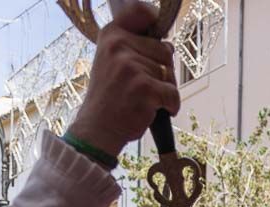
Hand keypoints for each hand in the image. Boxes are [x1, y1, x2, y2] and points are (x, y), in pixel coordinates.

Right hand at [67, 2, 181, 158]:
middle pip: (165, 50)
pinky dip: (170, 106)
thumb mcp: (111, 61)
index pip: (141, 13)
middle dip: (163, 70)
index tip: (154, 24)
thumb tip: (168, 45)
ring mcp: (131, 66)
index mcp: (111, 35)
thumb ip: (134, 47)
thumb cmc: (110, 98)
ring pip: (170, 73)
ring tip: (142, 100)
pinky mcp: (144, 87)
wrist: (97, 130)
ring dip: (164, 90)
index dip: (153, 20)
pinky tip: (152, 111)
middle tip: (142, 87)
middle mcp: (119, 46)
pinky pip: (173, 93)